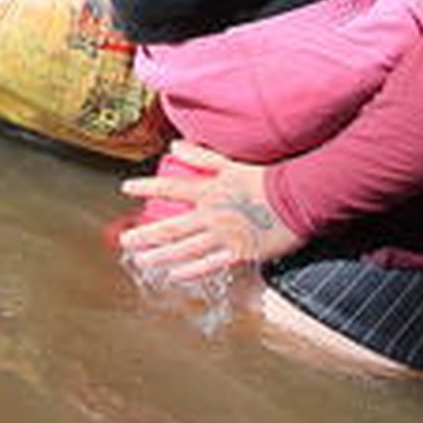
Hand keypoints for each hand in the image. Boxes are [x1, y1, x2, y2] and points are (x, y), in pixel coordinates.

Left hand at [116, 140, 303, 285]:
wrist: (298, 198)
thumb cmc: (266, 178)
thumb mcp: (231, 163)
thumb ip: (202, 155)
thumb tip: (173, 145)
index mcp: (209, 190)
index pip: (170, 187)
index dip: (146, 187)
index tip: (125, 189)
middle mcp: (211, 215)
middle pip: (171, 227)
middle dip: (145, 235)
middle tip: (124, 241)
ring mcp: (224, 236)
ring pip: (185, 249)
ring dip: (160, 256)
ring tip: (140, 261)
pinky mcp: (239, 253)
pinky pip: (209, 265)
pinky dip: (189, 271)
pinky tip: (173, 276)